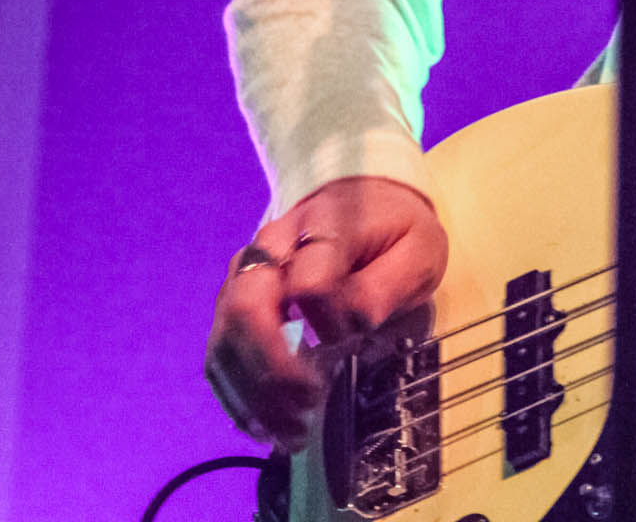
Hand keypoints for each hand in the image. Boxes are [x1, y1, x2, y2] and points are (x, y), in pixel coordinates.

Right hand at [206, 176, 448, 451]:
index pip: (311, 282)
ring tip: (291, 432)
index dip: (331, 324)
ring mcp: (243, 278)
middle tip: (309, 406)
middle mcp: (269, 249)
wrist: (358, 202)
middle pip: (247, 307)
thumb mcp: (417, 249)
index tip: (355, 341)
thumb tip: (351, 324)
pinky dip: (237, 397)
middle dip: (273, 368)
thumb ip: (385, 285)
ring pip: (225, 338)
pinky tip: (264, 426)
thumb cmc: (392, 232)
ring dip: (253, 394)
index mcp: (321, 226)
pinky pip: (219, 355)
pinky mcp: (232, 306)